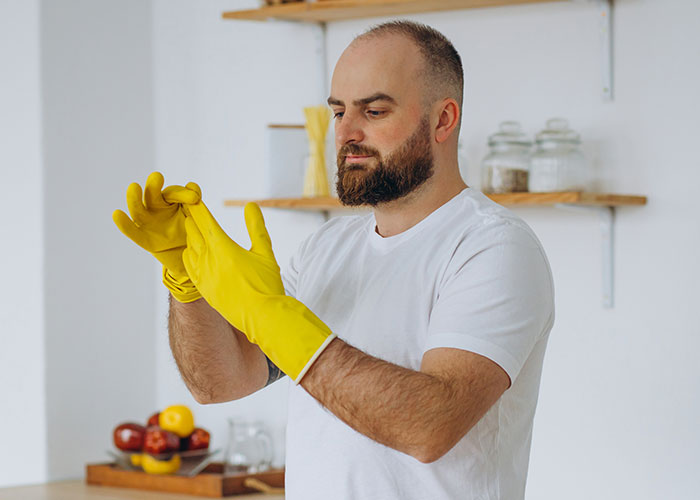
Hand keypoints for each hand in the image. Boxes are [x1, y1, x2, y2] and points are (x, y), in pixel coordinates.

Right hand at [112, 171, 201, 302]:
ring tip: (134, 186)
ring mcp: (148, 222)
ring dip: (135, 198)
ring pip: (138, 209)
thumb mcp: (196, 217)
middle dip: (153, 185)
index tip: (195, 199)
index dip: (183, 194)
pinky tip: (117, 214)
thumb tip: (192, 190)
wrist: (190, 255)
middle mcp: (156, 207)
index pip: (174, 192)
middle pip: (152, 194)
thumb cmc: (192, 231)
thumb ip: (194, 204)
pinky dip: (124, 224)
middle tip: (158, 177)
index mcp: (170, 200)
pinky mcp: (143, 238)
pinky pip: (132, 231)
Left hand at [183, 201, 335, 382]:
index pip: (204, 220)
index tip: (192, 195)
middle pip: (193, 232)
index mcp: (222, 247)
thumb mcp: (265, 252)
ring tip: (190, 228)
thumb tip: (250, 205)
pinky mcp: (203, 289)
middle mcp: (208, 259)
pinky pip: (189, 267)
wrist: (262, 317)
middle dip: (192, 218)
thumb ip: (256, 227)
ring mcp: (203, 275)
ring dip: (190, 236)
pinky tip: (192, 253)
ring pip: (190, 248)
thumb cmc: (267, 285)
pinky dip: (189, 255)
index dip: (197, 206)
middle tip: (187, 207)